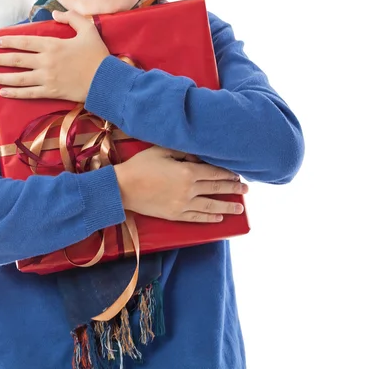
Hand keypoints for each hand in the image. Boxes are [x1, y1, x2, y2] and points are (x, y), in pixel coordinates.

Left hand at [0, 10, 109, 102]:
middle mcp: (46, 61)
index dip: (8, 41)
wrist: (107, 80)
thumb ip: (71, 17)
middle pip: (16, 60)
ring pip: (18, 78)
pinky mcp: (51, 92)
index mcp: (53, 45)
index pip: (24, 42)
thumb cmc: (98, 55)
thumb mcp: (88, 29)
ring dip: (0, 77)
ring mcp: (47, 78)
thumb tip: (54, 13)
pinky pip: (28, 93)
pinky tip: (3, 92)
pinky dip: (15, 93)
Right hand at [114, 146, 247, 222]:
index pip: (214, 172)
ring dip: (227, 206)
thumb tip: (197, 157)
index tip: (237, 173)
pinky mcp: (175, 215)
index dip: (227, 173)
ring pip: (211, 206)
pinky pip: (197, 218)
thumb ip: (182, 153)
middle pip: (216, 188)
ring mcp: (183, 204)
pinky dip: (210, 218)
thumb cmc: (140, 165)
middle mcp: (189, 189)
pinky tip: (219, 218)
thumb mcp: (161, 151)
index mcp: (187, 171)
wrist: (123, 188)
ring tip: (240, 208)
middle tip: (246, 189)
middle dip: (233, 188)